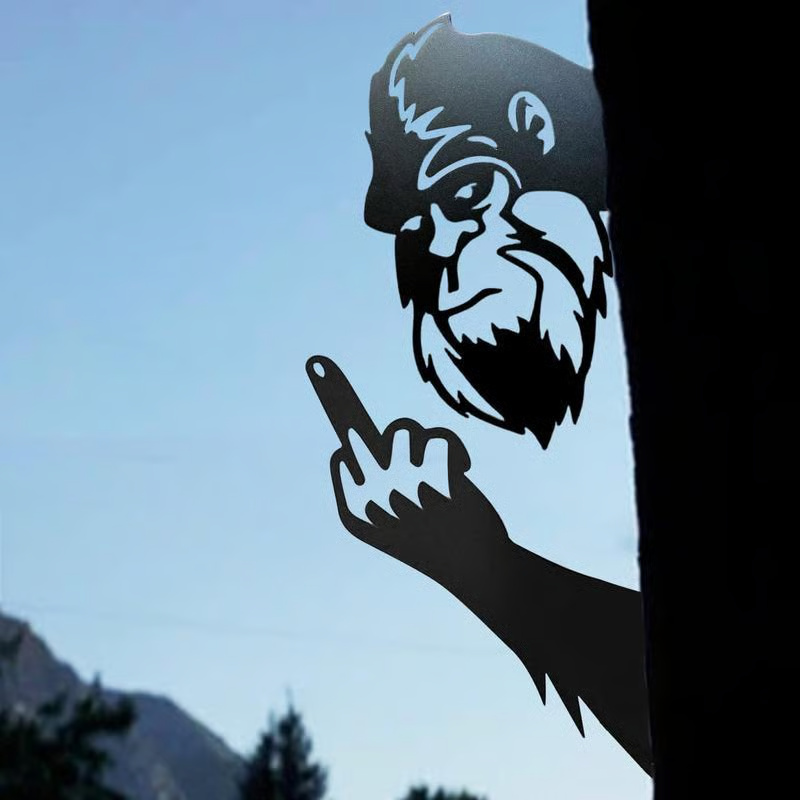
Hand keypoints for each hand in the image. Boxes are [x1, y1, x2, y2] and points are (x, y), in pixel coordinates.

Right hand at [306, 356, 509, 584]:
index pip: (343, 456)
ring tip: (431, 461)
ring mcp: (404, 489)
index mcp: (356, 515)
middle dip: (353, 406)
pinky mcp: (439, 477)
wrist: (476, 567)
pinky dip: (453, 448)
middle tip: (323, 369)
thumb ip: (369, 481)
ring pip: (402, 430)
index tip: (324, 388)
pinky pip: (438, 437)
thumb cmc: (430, 540)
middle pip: (358, 431)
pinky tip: (461, 468)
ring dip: (419, 440)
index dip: (355, 443)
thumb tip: (347, 441)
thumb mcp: (390, 521)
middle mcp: (374, 502)